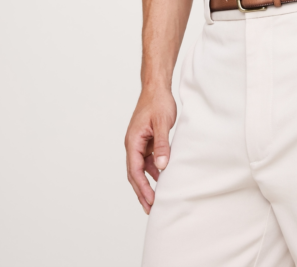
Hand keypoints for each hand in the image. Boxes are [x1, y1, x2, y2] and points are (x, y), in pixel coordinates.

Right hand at [125, 87, 176, 213]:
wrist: (157, 87)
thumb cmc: (158, 102)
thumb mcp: (163, 123)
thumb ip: (162, 145)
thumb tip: (161, 167)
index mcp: (133, 141)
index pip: (135, 170)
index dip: (142, 187)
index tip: (150, 201)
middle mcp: (133, 144)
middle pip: (135, 173)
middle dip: (142, 191)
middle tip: (150, 209)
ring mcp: (139, 142)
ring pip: (141, 168)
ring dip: (148, 182)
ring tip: (156, 199)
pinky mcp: (147, 140)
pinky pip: (148, 159)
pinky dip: (154, 170)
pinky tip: (162, 178)